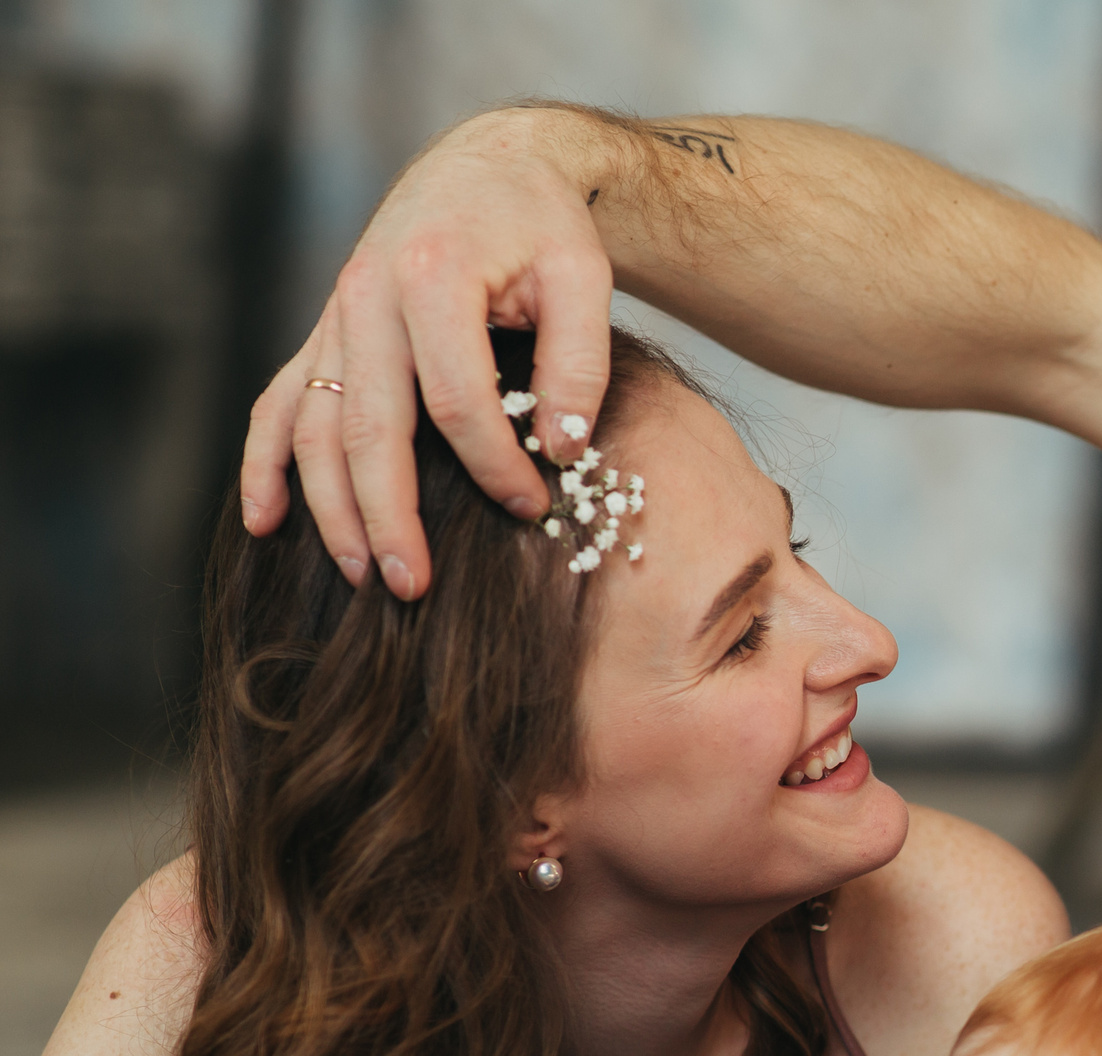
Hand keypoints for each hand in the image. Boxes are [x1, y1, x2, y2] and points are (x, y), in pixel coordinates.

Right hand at [241, 107, 620, 596]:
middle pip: (367, 427)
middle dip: (388, 514)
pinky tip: (263, 521)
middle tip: (414, 589)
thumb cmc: (543, 225)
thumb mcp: (585, 275)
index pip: (456, 399)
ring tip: (364, 577)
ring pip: (314, 427)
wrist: (489, 167)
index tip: (532, 507)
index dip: (493, 465)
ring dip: (330, 508)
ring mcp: (336, 318)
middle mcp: (366, 297)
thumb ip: (581, 363)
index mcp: (432, 277)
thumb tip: (563, 450)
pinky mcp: (327, 334)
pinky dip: (263, 463)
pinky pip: (279, 403)